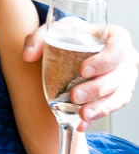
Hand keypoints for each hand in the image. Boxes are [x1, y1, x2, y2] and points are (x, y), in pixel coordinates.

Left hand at [23, 22, 138, 130]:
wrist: (76, 45)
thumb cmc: (70, 35)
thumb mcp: (54, 30)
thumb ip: (38, 39)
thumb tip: (27, 56)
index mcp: (115, 36)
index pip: (118, 48)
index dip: (104, 61)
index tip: (82, 70)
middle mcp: (125, 58)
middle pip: (118, 76)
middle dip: (96, 89)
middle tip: (74, 95)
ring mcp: (125, 77)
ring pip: (119, 95)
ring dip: (100, 107)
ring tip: (81, 114)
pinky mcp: (120, 93)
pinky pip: (112, 107)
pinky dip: (97, 116)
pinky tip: (81, 123)